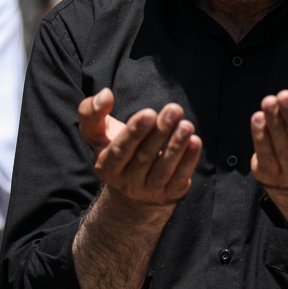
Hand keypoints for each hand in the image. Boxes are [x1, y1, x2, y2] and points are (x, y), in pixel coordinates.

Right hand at [77, 88, 202, 205]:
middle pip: (144, 157)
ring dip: (176, 147)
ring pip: (163, 170)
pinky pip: (179, 179)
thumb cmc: (117, 149)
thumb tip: (105, 94)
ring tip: (186, 125)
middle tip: (174, 110)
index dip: (134, 132)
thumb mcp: (98, 134)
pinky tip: (195, 142)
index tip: (149, 113)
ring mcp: (149, 191)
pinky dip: (188, 161)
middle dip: (160, 132)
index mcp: (107, 166)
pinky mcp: (169, 194)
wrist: (134, 188)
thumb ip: (92, 113)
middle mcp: (127, 183)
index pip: (120, 150)